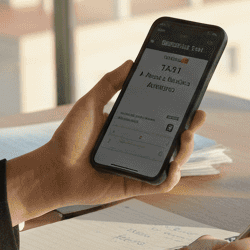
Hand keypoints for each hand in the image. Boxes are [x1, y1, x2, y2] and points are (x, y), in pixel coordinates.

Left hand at [4, 61, 203, 223]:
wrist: (52, 169)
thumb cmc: (68, 138)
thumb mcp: (90, 104)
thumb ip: (109, 84)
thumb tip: (131, 63)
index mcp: (131, 128)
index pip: (162, 118)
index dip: (180, 109)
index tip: (192, 97)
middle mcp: (139, 147)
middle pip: (173, 139)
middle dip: (191, 128)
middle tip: (198, 116)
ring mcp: (139, 168)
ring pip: (172, 161)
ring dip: (185, 151)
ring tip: (186, 137)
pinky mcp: (134, 186)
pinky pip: (160, 184)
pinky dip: (172, 178)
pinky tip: (174, 167)